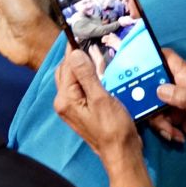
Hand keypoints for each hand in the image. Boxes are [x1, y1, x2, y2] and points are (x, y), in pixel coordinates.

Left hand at [53, 46, 152, 186]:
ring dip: (83, 66)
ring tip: (96, 53)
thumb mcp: (101, 99)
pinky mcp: (82, 110)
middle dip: (77, 56)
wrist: (122, 153)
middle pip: (67, 71)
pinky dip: (89, 78)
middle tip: (91, 41)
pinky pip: (82, 88)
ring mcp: (72, 107)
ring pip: (74, 79)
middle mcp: (64, 102)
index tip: (82, 33)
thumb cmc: (113, 129)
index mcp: (65, 98)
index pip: (67, 66)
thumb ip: (86, 76)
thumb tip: (74, 54)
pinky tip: (100, 72)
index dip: (74, 49)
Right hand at [151, 48, 185, 153]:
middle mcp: (179, 86)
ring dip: (157, 120)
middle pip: (152, 84)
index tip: (131, 65)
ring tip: (171, 132)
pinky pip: (159, 117)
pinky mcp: (175, 115)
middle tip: (149, 114)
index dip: (149, 56)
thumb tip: (158, 89)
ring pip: (153, 104)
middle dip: (146, 100)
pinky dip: (164, 128)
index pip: (167, 58)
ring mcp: (176, 101)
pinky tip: (176, 136)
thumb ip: (182, 97)